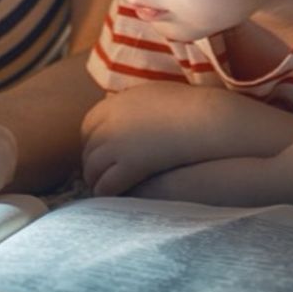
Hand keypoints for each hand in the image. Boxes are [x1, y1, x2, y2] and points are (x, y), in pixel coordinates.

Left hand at [81, 83, 248, 196]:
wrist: (204, 119)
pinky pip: (106, 185)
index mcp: (113, 104)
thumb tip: (128, 114)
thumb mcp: (152, 94)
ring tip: (106, 190)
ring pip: (92, 170)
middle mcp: (109, 123)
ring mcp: (116, 144)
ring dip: (97, 181)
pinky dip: (107, 193)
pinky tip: (117, 197)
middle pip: (88, 150)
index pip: (87, 127)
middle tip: (100, 177)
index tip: (100, 154)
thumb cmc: (186, 107)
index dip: (92, 143)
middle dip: (92, 164)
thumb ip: (132, 105)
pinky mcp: (129, 165)